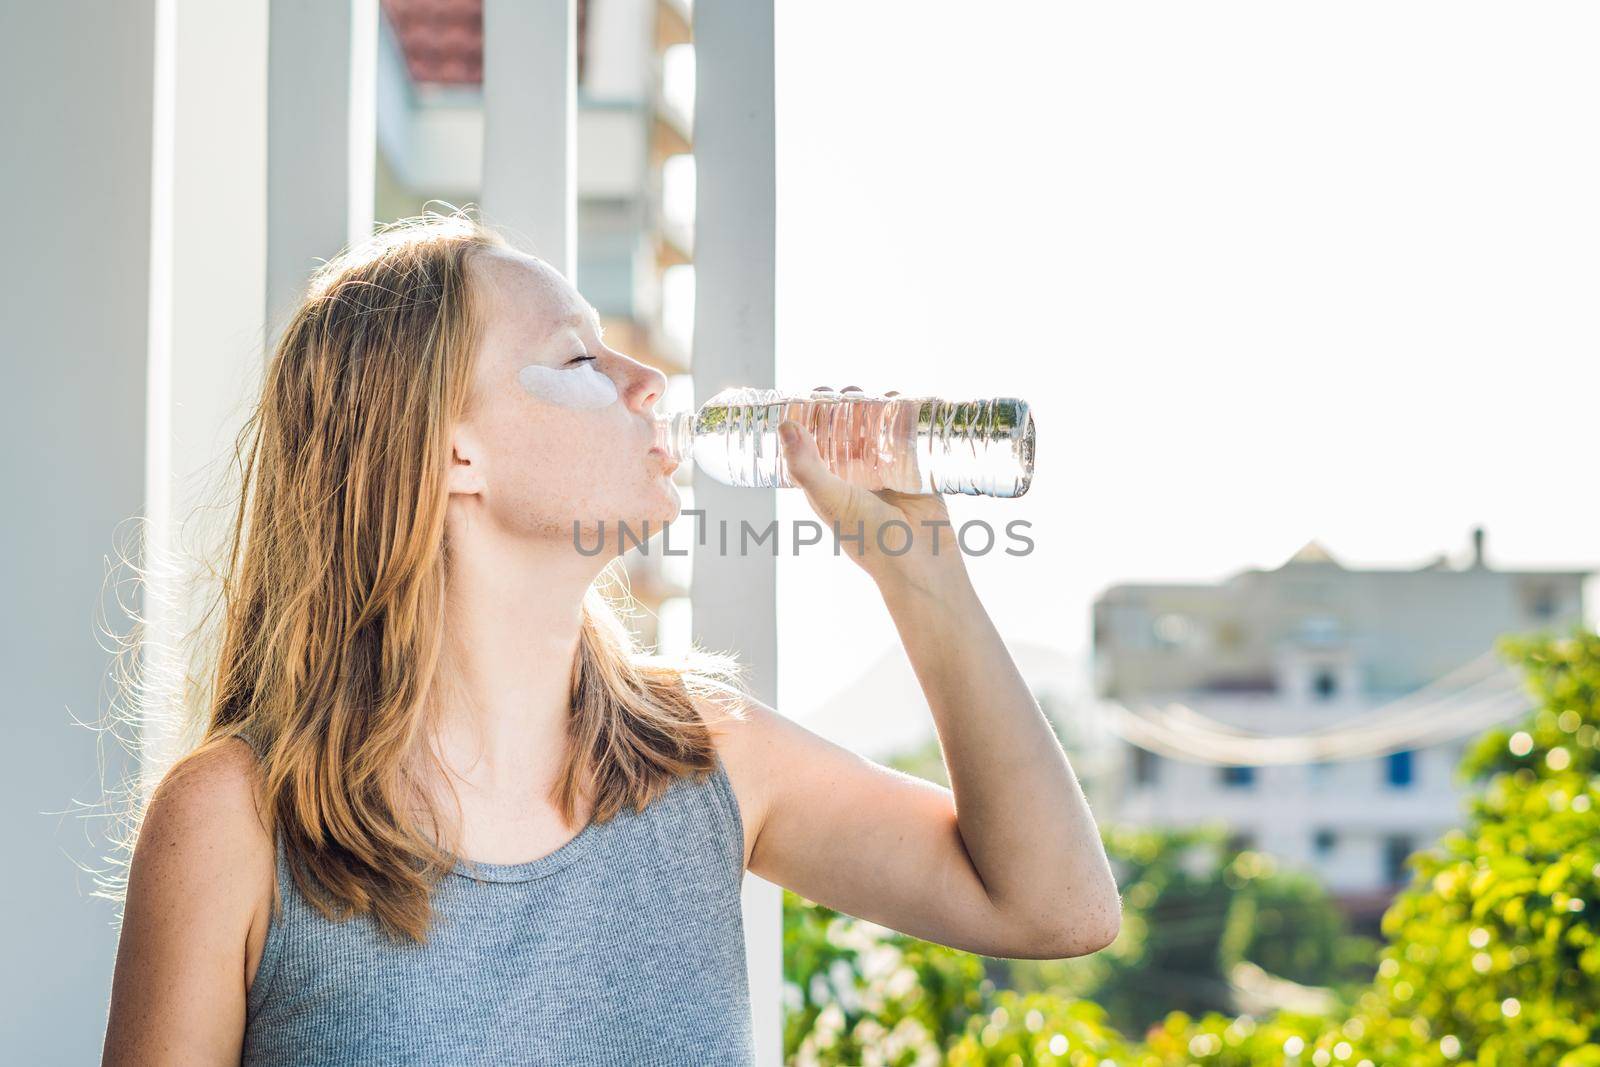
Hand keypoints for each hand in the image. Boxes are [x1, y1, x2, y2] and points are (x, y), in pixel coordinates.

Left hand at [778, 386, 970, 595]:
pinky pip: (911, 437)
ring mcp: (886, 470)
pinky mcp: (916, 470)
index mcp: (828, 480)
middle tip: (852, 390)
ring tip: (884, 393)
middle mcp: (855, 473)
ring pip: (880, 428)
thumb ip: (806, 466)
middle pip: (848, 427)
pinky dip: (911, 418)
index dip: (812, 413)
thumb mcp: (830, 500)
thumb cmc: (870, 540)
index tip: (815, 391)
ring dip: (880, 407)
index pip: (814, 438)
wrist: (921, 565)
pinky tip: (912, 402)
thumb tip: (784, 425)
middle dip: (849, 404)